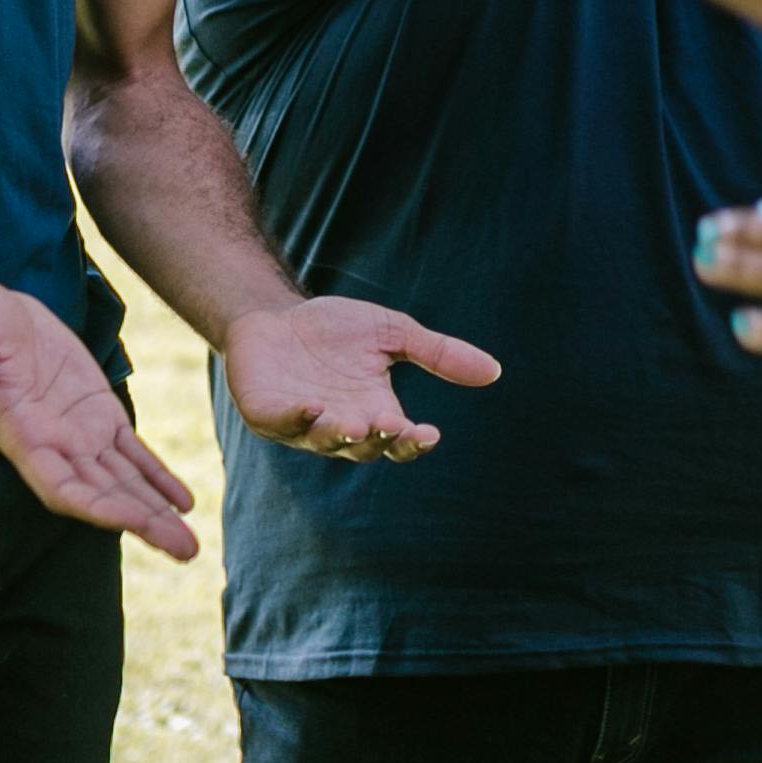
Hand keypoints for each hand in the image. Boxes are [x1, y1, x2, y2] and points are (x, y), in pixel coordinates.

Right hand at [0, 281, 200, 558]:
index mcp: (23, 438)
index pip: (62, 487)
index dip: (96, 506)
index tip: (131, 522)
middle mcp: (54, 447)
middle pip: (103, 495)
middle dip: (142, 522)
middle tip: (185, 550)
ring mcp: (79, 433)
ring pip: (124, 481)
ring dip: (156, 511)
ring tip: (189, 544)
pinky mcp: (99, 412)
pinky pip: (134, 452)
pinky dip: (158, 477)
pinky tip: (184, 503)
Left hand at [224, 293, 502, 461]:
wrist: (273, 315)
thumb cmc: (334, 329)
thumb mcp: (393, 334)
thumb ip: (437, 353)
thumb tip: (494, 371)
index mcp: (375, 411)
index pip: (399, 440)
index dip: (413, 441)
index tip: (430, 432)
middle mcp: (341, 426)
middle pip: (365, 447)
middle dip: (377, 437)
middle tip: (389, 423)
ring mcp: (302, 425)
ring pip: (324, 442)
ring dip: (338, 435)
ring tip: (349, 422)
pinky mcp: (267, 413)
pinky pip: (283, 424)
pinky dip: (296, 419)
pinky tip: (311, 407)